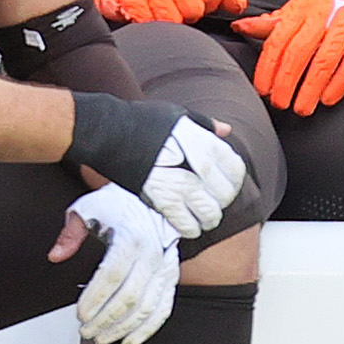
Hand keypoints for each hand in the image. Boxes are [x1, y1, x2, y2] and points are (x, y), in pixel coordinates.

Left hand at [50, 184, 178, 343]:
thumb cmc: (120, 203)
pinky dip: (148, 329)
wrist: (153, 198)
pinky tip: (129, 340)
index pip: (111, 275)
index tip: (80, 314)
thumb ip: (71, 234)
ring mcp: (164, 266)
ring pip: (146, 307)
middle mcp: (152, 253)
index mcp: (131, 236)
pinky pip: (163, 308)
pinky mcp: (171, 276)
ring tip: (102, 338)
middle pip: (128, 297)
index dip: (95, 298)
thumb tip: (56, 255)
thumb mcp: (89, 209)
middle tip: (86, 331)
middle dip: (105, 319)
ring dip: (122, 328)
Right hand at [85, 0, 246, 23]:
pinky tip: (143, 12)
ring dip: (166, 21)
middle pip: (194, 10)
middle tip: (169, 4)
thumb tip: (239, 5)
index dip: (204, 4)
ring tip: (156, 7)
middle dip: (184, 14)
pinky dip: (148, 24)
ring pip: (173, 20)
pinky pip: (151, 23)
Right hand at [142, 114, 244, 236]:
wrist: (108, 133)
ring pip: (209, 211)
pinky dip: (191, 228)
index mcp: (202, 141)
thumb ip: (205, 124)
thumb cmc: (142, 121)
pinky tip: (190, 226)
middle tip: (217, 203)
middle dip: (223, 201)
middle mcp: (195, 163)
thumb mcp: (178, 115)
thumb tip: (226, 130)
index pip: (235, 168)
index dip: (235, 180)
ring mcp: (179, 183)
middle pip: (224, 193)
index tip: (229, 183)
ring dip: (210, 218)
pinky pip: (186, 223)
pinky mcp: (161, 199)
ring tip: (206, 219)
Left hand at [232, 0, 343, 115]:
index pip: (279, 40)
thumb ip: (274, 21)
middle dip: (286, 82)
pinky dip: (339, 83)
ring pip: (324, 61)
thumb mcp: (301, 2)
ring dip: (310, 89)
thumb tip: (240, 27)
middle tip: (280, 103)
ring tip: (302, 108)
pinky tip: (328, 98)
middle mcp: (323, 15)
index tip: (263, 89)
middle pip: (299, 53)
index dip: (268, 68)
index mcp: (302, 7)